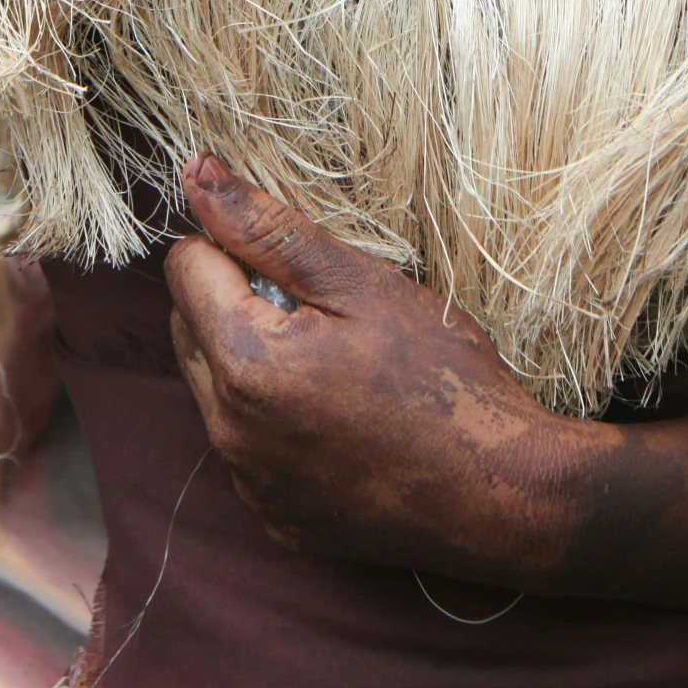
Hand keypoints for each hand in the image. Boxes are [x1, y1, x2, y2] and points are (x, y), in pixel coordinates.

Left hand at [165, 155, 574, 581]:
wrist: (501, 492)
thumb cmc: (441, 376)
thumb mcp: (360, 283)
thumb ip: (267, 228)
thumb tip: (196, 172)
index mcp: (244, 363)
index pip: (185, 268)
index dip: (236, 245)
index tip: (296, 259)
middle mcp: (229, 432)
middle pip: (190, 329)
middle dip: (235, 299)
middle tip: (321, 305)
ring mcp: (251, 482)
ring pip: (215, 388)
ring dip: (251, 357)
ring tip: (336, 358)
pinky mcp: (276, 516)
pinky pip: (246, 444)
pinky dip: (273, 417)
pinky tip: (340, 412)